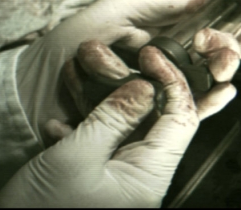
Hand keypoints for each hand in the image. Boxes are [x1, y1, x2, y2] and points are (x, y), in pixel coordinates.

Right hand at [0, 47, 200, 207]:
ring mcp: (120, 181)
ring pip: (125, 130)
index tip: (150, 56)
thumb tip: (145, 86)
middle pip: (156, 120)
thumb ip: (113, 118)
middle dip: (135, 87)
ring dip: (103, 105)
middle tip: (116, 61)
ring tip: (80, 82)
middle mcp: (143, 178)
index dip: (172, 81)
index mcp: (151, 176)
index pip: (181, 118)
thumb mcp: (76, 158)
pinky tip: (59, 125)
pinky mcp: (96, 184)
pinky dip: (84, 130)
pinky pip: (102, 148)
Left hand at [16, 0, 240, 146]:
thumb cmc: (72, 43)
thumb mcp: (121, 10)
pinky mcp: (152, 115)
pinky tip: (222, 95)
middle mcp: (170, 64)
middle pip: (217, 59)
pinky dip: (208, 105)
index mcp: (168, 36)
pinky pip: (187, 112)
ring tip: (224, 68)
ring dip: (222, 74)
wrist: (38, 85)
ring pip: (207, 84)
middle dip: (232, 52)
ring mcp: (163, 90)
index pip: (214, 34)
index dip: (239, 33)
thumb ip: (167, 2)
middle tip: (228, 49)